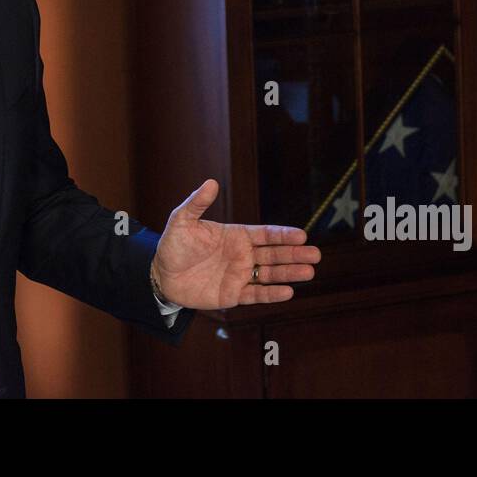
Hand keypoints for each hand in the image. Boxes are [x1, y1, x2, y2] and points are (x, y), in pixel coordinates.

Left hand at [151, 179, 319, 309]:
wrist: (161, 275)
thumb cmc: (173, 245)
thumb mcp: (182, 220)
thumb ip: (197, 203)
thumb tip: (211, 182)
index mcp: (236, 235)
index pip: (265, 234)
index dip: (283, 235)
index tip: (302, 235)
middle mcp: (242, 255)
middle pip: (274, 254)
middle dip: (295, 254)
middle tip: (316, 255)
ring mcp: (239, 275)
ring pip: (270, 274)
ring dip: (290, 273)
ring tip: (309, 272)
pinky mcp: (233, 295)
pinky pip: (256, 295)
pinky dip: (272, 294)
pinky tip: (288, 292)